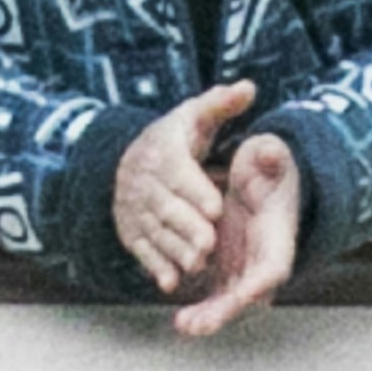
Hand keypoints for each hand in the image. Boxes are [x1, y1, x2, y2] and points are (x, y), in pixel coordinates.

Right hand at [110, 79, 255, 300]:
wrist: (122, 158)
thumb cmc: (173, 139)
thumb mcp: (194, 116)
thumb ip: (220, 104)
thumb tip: (248, 88)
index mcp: (163, 153)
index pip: (178, 173)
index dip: (196, 191)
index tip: (216, 208)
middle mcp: (144, 182)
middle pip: (166, 208)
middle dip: (186, 227)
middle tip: (209, 245)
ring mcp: (134, 209)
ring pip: (154, 232)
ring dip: (173, 251)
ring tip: (196, 266)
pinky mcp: (130, 230)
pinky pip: (141, 250)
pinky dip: (155, 266)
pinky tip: (170, 283)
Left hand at [169, 132, 308, 341]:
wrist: (262, 174)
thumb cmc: (269, 165)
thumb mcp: (271, 153)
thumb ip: (271, 154)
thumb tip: (270, 151)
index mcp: (277, 231)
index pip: (274, 264)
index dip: (260, 282)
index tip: (244, 296)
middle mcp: (264, 254)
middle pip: (250, 292)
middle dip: (227, 310)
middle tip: (200, 324)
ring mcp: (245, 263)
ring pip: (230, 299)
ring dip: (210, 315)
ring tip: (185, 325)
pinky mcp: (228, 265)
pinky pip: (216, 293)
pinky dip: (202, 308)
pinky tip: (182, 320)